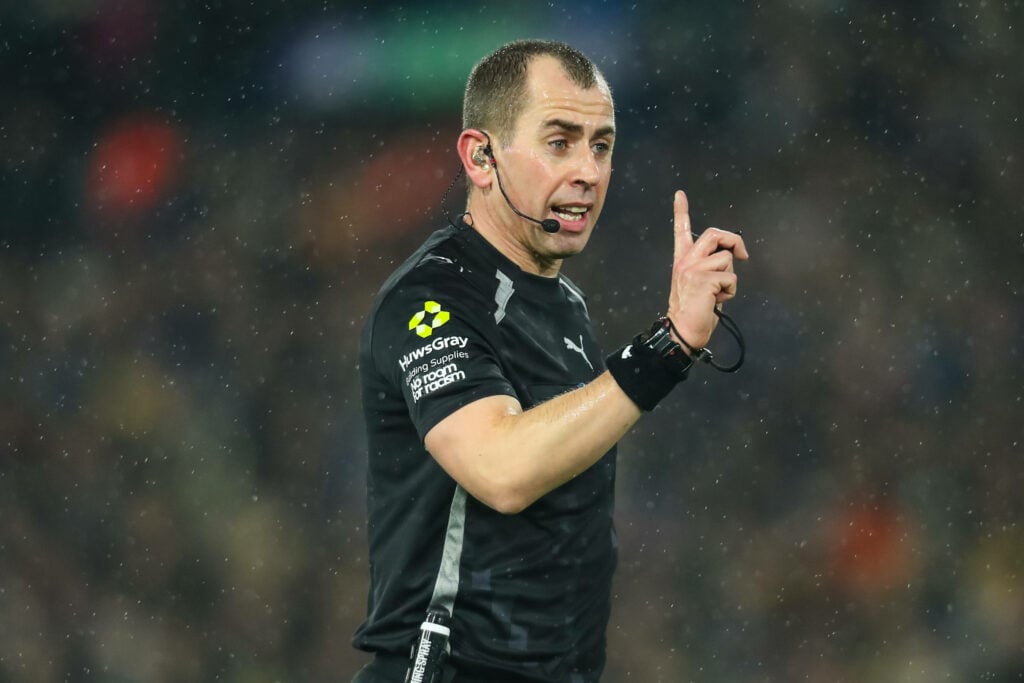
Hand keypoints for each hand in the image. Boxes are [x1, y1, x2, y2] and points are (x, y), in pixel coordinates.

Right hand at [667, 190, 748, 350]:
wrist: (683, 331)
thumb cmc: (694, 311)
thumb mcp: (700, 283)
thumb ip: (710, 266)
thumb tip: (731, 257)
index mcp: (682, 261)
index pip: (681, 231)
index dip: (681, 212)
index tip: (680, 195)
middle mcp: (686, 261)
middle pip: (715, 234)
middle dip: (735, 241)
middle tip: (742, 255)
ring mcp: (693, 269)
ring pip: (727, 259)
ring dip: (729, 278)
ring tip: (717, 293)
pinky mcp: (704, 279)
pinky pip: (731, 278)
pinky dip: (730, 291)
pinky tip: (717, 300)